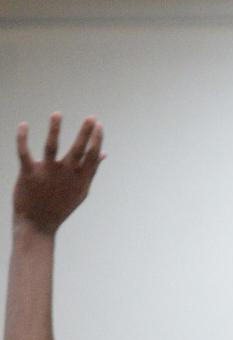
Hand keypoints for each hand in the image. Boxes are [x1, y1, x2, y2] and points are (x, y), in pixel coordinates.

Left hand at [14, 114, 104, 235]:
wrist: (38, 224)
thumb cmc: (60, 205)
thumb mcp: (80, 190)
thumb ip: (91, 170)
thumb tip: (103, 153)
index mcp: (79, 179)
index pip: (92, 157)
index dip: (97, 140)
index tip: (99, 125)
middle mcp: (65, 175)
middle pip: (77, 150)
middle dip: (86, 134)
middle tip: (92, 118)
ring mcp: (47, 174)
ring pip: (51, 147)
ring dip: (54, 130)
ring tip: (57, 114)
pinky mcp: (28, 175)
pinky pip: (24, 153)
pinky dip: (22, 138)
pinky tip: (23, 125)